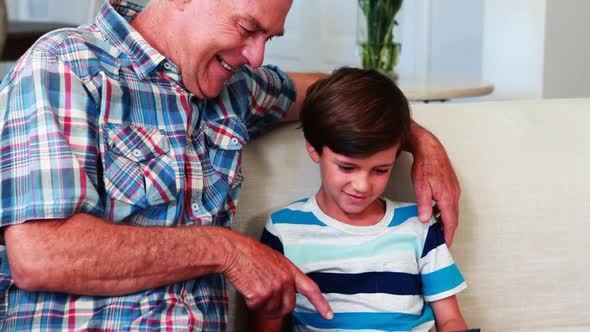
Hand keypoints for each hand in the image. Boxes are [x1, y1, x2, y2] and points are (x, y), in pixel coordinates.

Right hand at [221, 231, 332, 319]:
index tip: (328, 315)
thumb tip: (285, 289)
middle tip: (267, 303)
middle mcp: (285, 279)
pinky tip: (248, 290)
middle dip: (279, 309)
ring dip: (263, 306)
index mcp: (290, 269)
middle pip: (289, 306)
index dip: (321, 303)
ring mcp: (274, 287)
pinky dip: (251, 303)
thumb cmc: (249, 253)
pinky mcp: (261, 294)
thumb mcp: (274, 259)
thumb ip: (284, 274)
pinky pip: (258, 308)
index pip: (311, 289)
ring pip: (273, 310)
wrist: (234, 251)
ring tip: (254, 290)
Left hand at [409, 124, 460, 245]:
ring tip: (436, 231)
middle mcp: (454, 195)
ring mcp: (454, 190)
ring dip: (445, 221)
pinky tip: (434, 213)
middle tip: (440, 242)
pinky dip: (444, 212)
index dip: (448, 236)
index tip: (444, 246)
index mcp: (448, 198)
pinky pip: (449, 203)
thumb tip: (426, 220)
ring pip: (451, 211)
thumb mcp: (421, 187)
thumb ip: (424, 205)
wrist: (430, 148)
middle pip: (453, 219)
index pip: (450, 223)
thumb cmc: (425, 165)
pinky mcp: (450, 186)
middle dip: (448, 232)